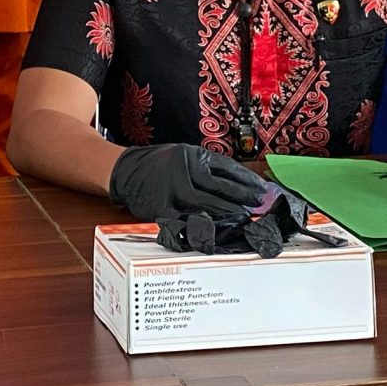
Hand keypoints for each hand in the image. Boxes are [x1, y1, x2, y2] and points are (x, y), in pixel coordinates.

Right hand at [108, 143, 267, 251]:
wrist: (125, 171)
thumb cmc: (160, 164)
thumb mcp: (184, 155)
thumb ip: (207, 166)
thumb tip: (238, 184)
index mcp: (191, 156)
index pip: (226, 168)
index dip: (246, 180)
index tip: (261, 188)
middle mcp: (182, 171)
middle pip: (219, 187)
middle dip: (242, 196)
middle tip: (257, 204)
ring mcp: (171, 191)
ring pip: (205, 205)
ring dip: (226, 213)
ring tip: (242, 217)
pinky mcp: (161, 209)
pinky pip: (186, 220)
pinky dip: (202, 226)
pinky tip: (215, 230)